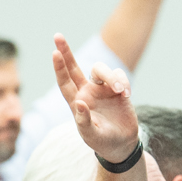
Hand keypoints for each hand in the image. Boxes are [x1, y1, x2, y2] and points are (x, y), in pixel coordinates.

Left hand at [52, 34, 138, 161]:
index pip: (64, 82)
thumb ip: (84, 121)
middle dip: (66, 51)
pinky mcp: (117, 89)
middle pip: (74, 67)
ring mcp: (102, 89)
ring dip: (111, 76)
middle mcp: (87, 92)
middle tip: (57, 36)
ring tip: (120, 91)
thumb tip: (79, 103)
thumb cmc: (102, 142)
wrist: (122, 144)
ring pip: (101, 69)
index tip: (54, 53)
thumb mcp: (91, 136)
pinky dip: (123, 82)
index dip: (59, 68)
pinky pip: (119, 76)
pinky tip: (127, 95)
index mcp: (76, 102)